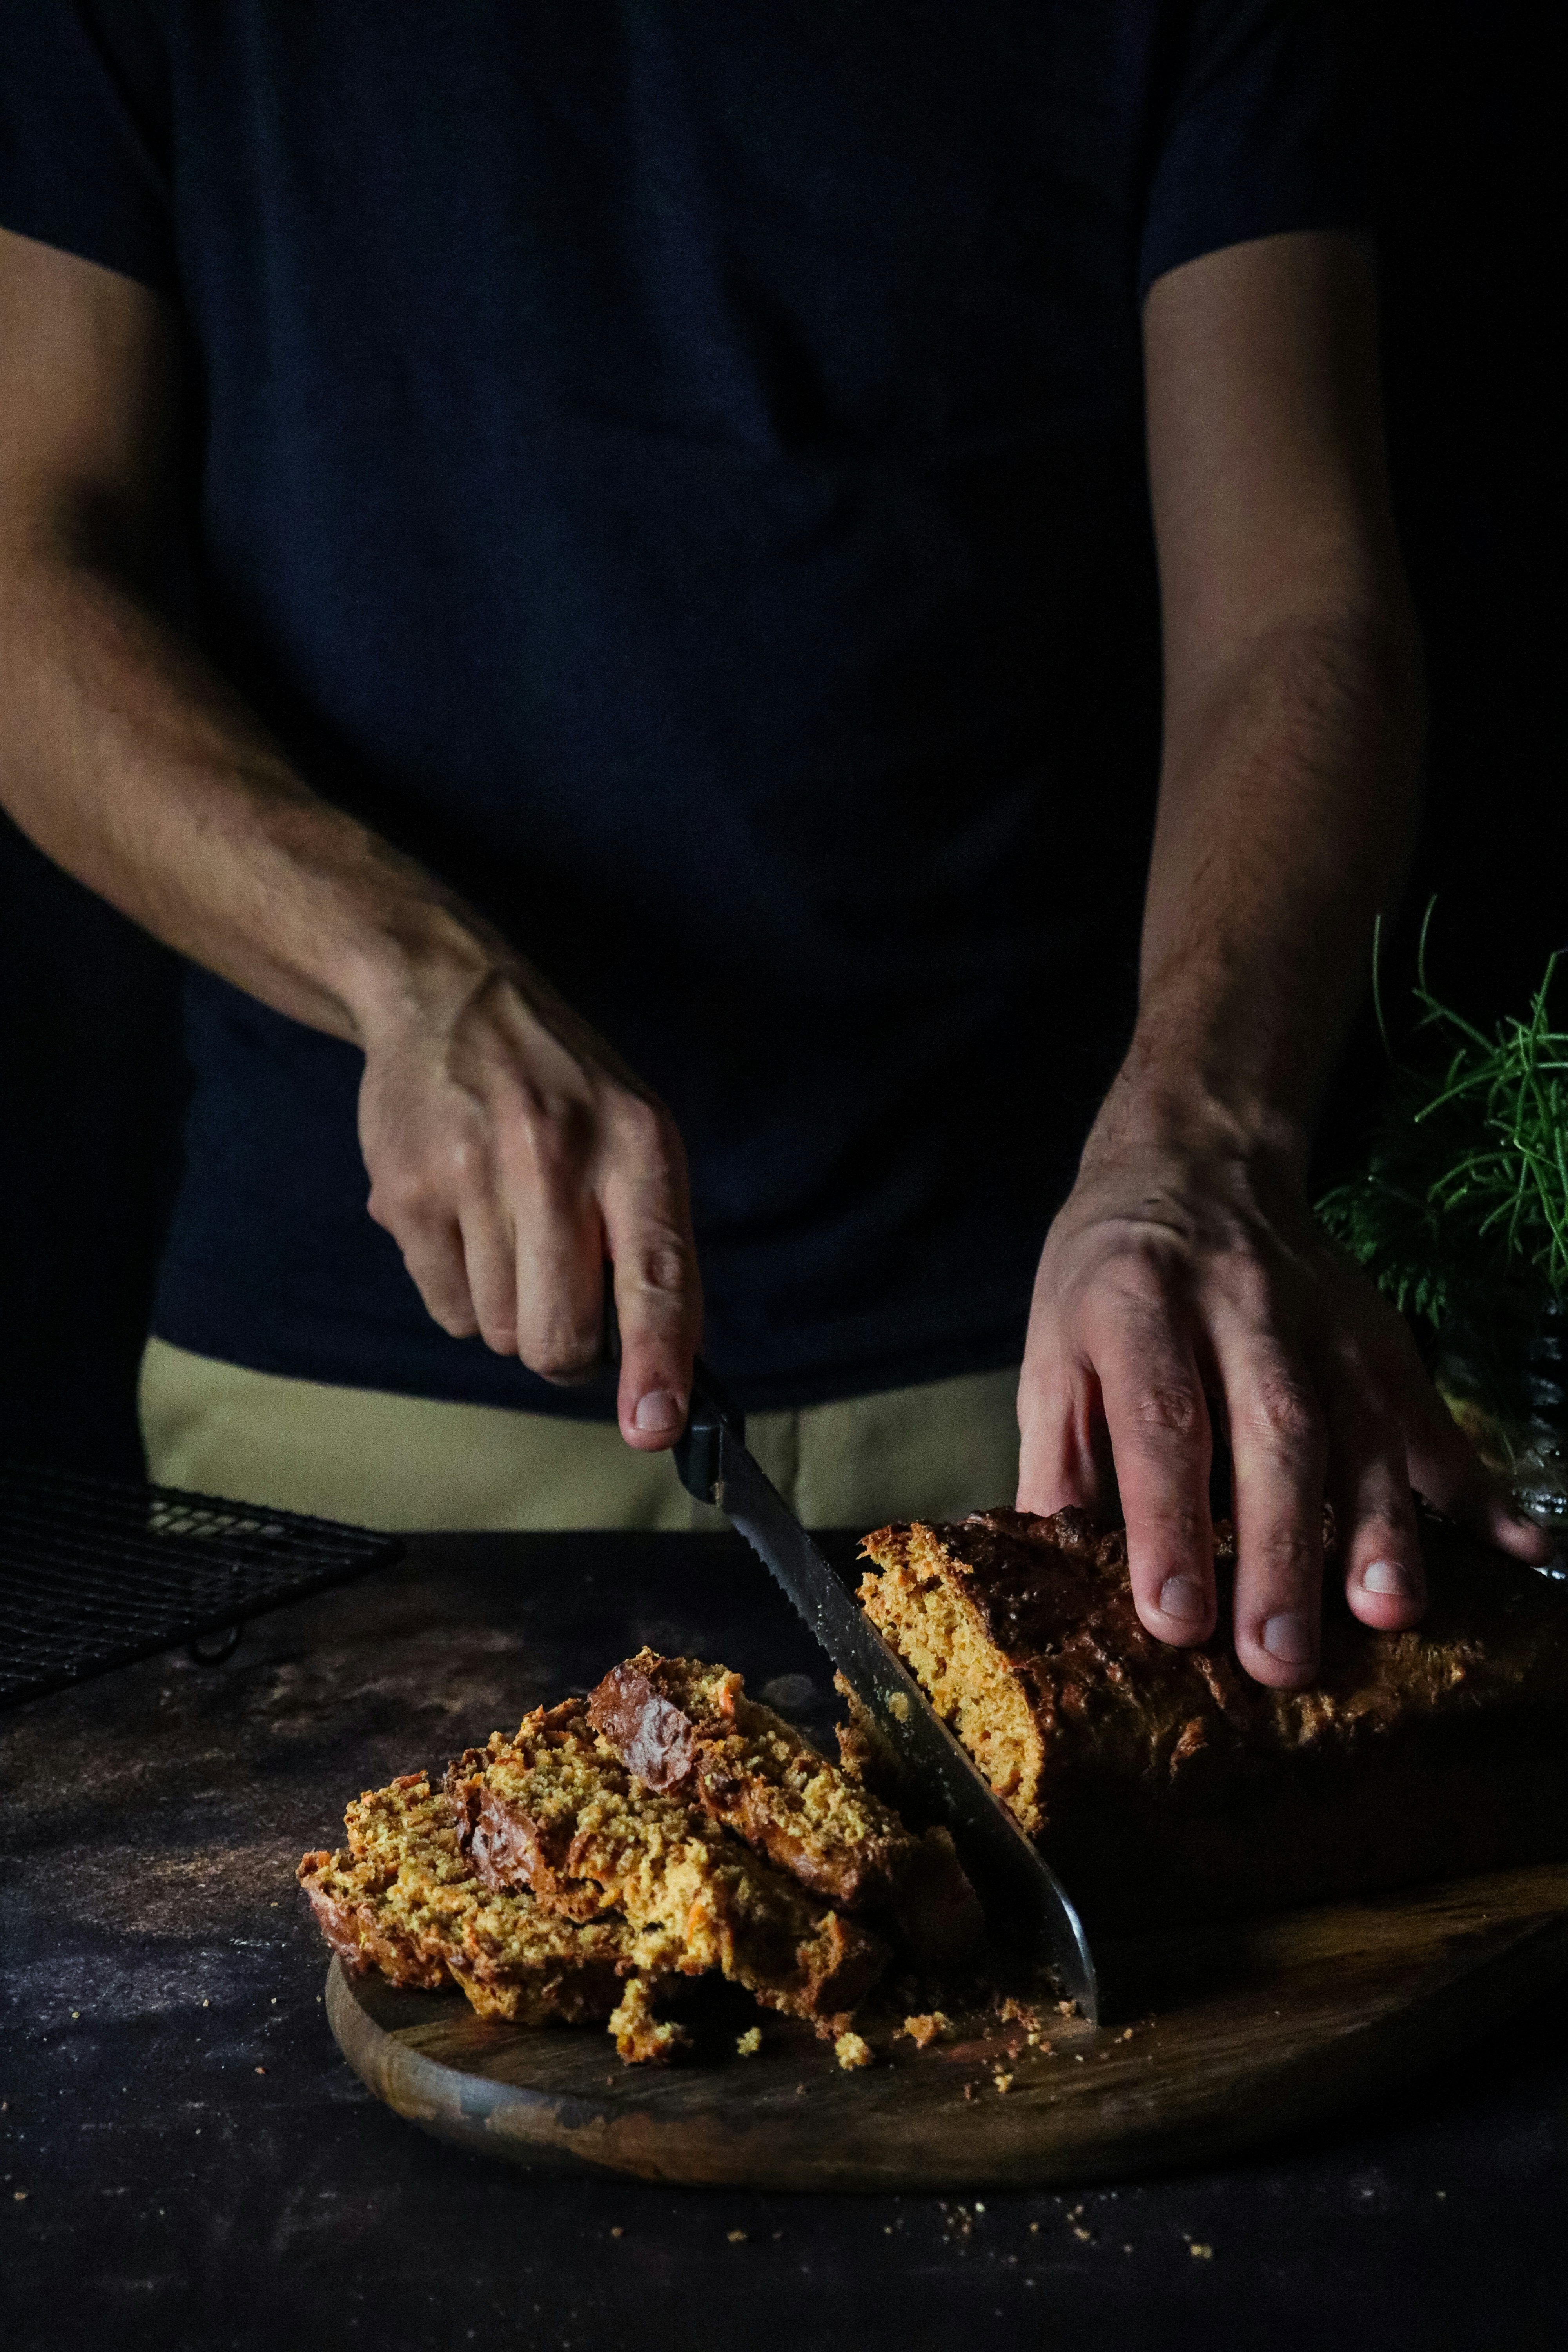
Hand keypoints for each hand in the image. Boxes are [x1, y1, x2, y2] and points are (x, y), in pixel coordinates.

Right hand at [356, 955, 700, 1449]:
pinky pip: (444, 1309)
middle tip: (557, 1302)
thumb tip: (656, 1373)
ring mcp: (471, 1176)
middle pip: (559, 1333)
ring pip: (497, 1332)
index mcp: (636, 1146)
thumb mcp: (636, 1136)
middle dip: (562, 1349)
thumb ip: (653, 1245)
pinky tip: (462, 1223)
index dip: (658, 1363)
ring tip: (505, 1229)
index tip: (652, 1426)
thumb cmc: (562, 1088)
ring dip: (506, 1310)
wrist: (447, 998)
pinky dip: (459, 1292)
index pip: (656, 1276)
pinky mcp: (404, 1194)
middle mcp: (555, 1160)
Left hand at [1016, 1120, 1553, 1686]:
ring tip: (1385, 1614)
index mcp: (1138, 1303)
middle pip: (1274, 1433)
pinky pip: (1435, 1416)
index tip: (1175, 1618)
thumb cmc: (1107, 1279)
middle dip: (1282, 1550)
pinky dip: (1478, 1489)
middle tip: (1279, 1655)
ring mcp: (1327, 1321)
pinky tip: (1519, 1550)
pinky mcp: (1384, 1337)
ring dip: (1379, 1528)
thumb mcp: (1051, 1348)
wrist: (1195, 1161)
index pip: (1161, 1418)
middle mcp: (1241, 1306)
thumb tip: (1051, 1571)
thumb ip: (1056, 1459)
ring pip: (1364, 1428)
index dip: (1168, 1521)